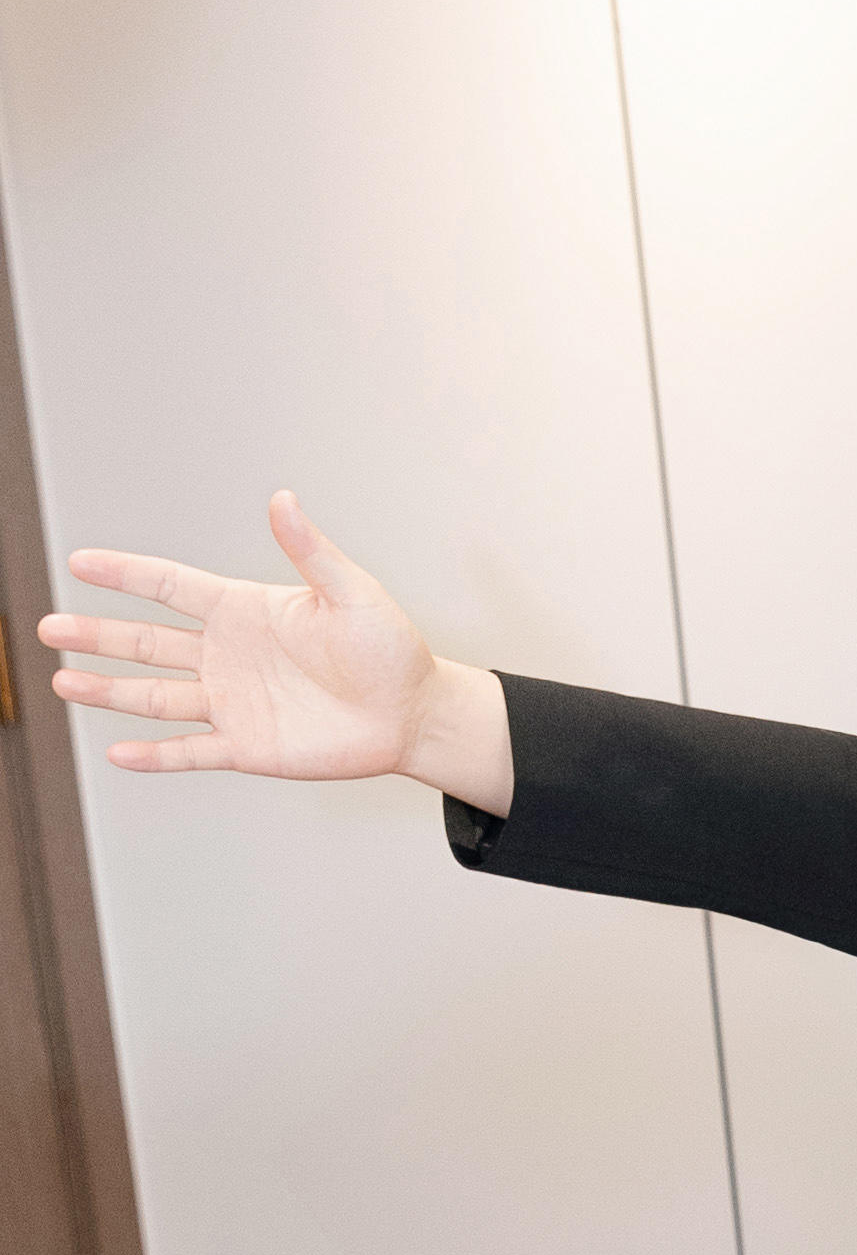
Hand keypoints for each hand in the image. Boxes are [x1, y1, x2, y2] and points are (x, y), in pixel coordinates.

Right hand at [39, 491, 511, 803]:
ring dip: (108, 690)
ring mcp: (233, 702)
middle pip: (146, 643)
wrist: (412, 712)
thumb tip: (282, 499)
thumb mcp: (351, 594)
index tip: (80, 562)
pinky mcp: (248, 746)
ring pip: (155, 696)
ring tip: (62, 682)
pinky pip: (190, 750)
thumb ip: (310, 551)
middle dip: (96, 635)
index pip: (170, 586)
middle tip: (47, 629)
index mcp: (244, 610)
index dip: (126, 574)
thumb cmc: (388, 649)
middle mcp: (227, 655)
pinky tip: (117, 752)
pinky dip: (155, 754)